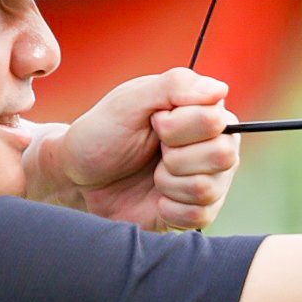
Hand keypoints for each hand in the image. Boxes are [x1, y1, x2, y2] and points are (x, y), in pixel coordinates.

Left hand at [16, 68, 240, 230]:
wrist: (80, 178)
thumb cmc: (103, 134)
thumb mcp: (130, 100)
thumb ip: (174, 86)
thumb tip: (219, 89)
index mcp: (204, 110)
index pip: (215, 120)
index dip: (177, 126)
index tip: (153, 123)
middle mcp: (216, 144)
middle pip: (222, 155)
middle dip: (174, 157)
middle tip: (153, 151)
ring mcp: (211, 179)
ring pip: (207, 188)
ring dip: (168, 183)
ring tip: (152, 175)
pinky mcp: (199, 211)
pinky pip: (199, 216)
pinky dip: (169, 209)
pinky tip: (156, 199)